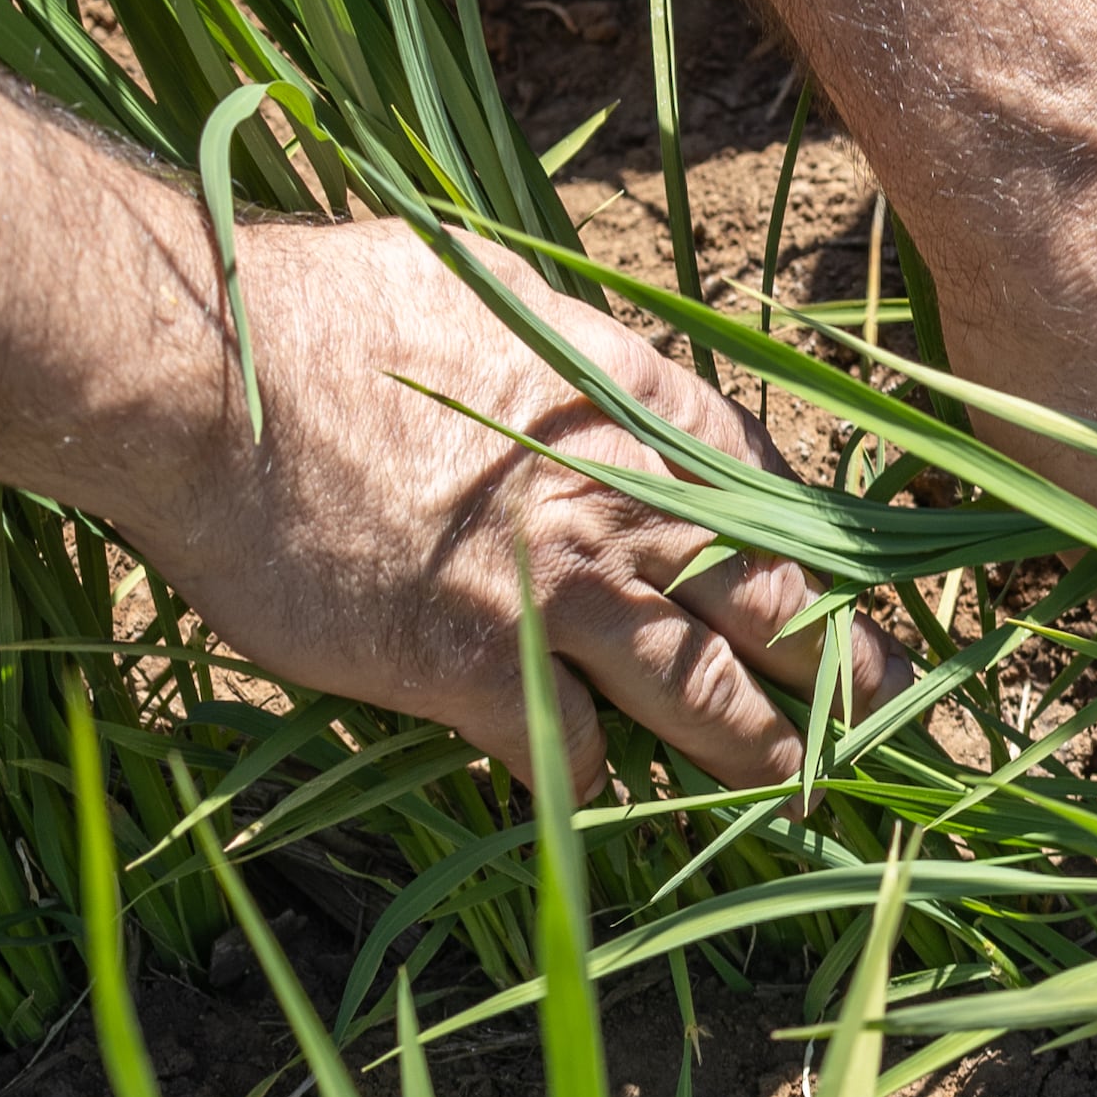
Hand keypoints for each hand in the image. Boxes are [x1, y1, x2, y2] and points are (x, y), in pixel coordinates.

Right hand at [117, 222, 899, 797]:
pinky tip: (598, 800)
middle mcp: (630, 506)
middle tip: (886, 720)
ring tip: (799, 794)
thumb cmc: (334, 314)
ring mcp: (562, 593)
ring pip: (709, 699)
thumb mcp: (499, 296)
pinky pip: (573, 756)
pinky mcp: (479, 667)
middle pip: (780, 609)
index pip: (784, 503)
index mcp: (646, 410)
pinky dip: (593, 786)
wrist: (210, 369)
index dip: (828, 566)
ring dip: (760, 754)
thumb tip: (583, 353)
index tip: (855, 607)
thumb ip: (570, 350)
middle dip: (844, 672)